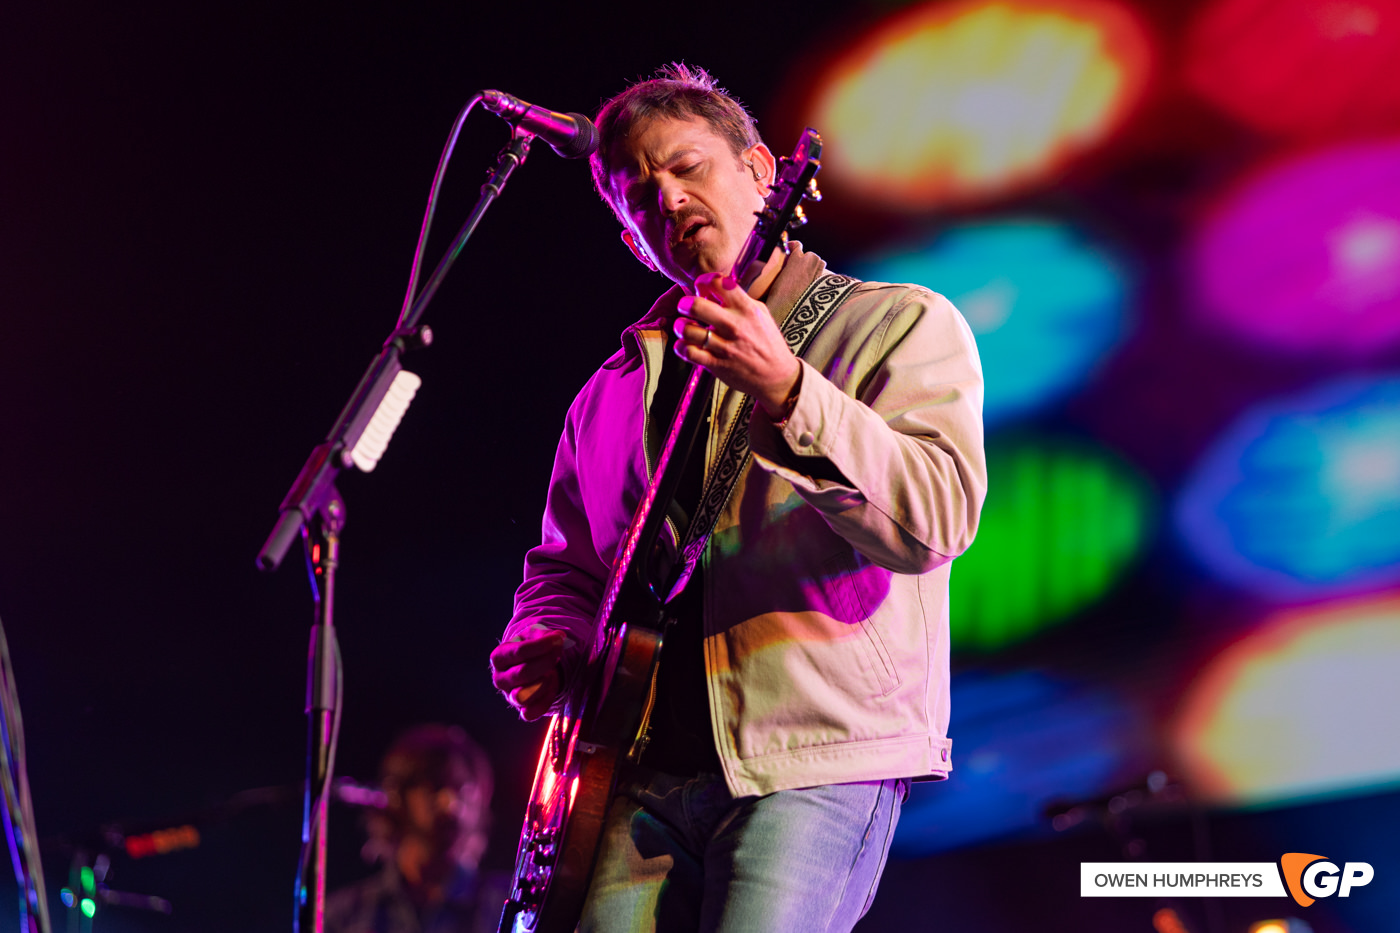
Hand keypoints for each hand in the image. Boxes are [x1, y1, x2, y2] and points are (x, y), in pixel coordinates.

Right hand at [489, 626, 567, 720]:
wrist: (533, 667)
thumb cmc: (532, 650)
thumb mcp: (534, 635)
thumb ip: (544, 634)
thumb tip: (558, 637)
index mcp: (498, 657)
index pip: (519, 652)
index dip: (542, 645)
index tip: (558, 639)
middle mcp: (499, 679)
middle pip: (524, 673)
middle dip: (546, 661)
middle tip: (558, 652)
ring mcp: (509, 696)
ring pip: (525, 695)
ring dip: (544, 682)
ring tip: (551, 671)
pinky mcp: (522, 710)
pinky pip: (531, 712)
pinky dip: (545, 701)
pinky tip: (551, 686)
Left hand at [671, 270, 800, 418]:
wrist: (777, 376)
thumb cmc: (767, 342)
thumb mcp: (760, 314)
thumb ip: (738, 299)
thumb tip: (715, 287)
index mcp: (747, 309)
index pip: (718, 282)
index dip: (703, 281)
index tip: (702, 288)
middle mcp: (735, 326)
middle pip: (696, 305)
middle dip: (684, 303)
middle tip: (686, 307)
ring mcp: (725, 347)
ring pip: (687, 329)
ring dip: (680, 326)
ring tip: (685, 326)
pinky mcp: (717, 365)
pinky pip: (688, 352)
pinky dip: (681, 346)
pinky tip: (686, 344)